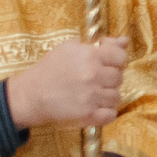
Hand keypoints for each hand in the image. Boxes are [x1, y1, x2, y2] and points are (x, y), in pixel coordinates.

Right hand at [7, 37, 126, 128]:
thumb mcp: (70, 48)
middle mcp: (93, 75)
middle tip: (94, 79)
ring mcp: (92, 96)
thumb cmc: (51, 69)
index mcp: (90, 56)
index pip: (120, 57)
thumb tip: (124, 41)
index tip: (105, 64)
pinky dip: (106, 112)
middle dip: (109, 78)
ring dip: (107, 95)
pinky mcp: (88, 114)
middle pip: (119, 77)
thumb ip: (101, 44)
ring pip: (117, 96)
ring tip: (91, 93)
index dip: (115, 60)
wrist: (31, 94)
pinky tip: (94, 106)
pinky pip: (112, 114)